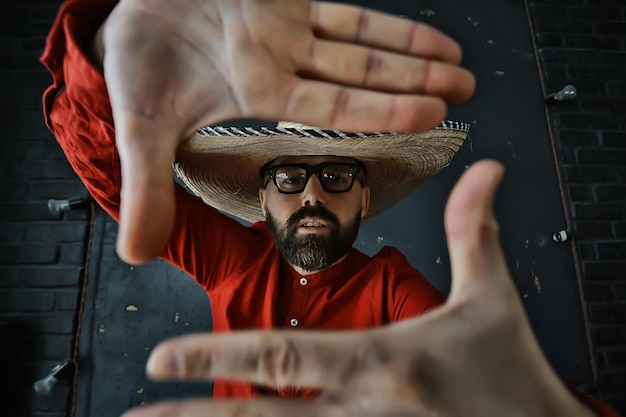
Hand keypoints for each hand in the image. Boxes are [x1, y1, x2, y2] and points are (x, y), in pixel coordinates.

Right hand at [94, 0, 475, 263]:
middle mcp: (282, 67)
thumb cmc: (133, 68)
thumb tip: (138, 255)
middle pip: (360, 81)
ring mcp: (287, 31)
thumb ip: (148, 188)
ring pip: (360, 47)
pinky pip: (343, 12)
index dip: (380, 114)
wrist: (123, 19)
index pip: (332, 112)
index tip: (428, 117)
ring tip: (457, 67)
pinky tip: (423, 36)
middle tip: (461, 93)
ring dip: (409, 56)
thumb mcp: (139, 129)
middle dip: (411, 86)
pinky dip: (383, 24)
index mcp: (259, 97)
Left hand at [120, 161, 594, 416]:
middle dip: (196, 414)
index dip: (216, 360)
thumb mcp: (491, 299)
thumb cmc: (512, 374)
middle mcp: (365, 411)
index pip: (283, 357)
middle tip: (140, 410)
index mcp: (383, 362)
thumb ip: (472, 232)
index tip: (160, 360)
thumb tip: (484, 170)